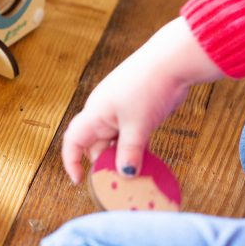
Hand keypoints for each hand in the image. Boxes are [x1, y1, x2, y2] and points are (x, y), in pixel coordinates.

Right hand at [62, 18, 222, 181]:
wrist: (172, 61)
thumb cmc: (148, 88)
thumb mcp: (138, 126)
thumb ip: (130, 152)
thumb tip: (125, 174)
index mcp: (95, 113)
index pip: (73, 140)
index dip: (72, 161)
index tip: (79, 181)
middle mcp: (104, 112)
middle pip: (96, 144)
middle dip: (104, 164)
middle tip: (117, 184)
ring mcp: (121, 110)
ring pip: (115, 141)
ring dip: (122, 158)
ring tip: (134, 176)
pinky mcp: (138, 110)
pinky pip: (131, 135)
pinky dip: (136, 149)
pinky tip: (147, 161)